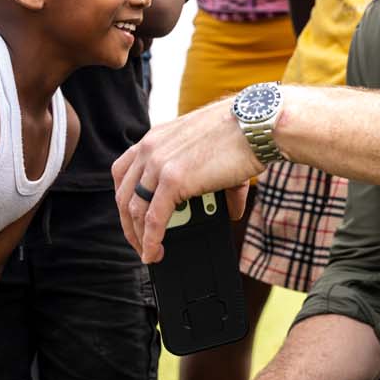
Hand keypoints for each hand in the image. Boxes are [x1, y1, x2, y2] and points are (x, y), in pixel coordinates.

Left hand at [111, 100, 255, 262]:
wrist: (256, 126)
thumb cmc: (242, 134)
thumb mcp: (214, 155)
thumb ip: (216, 185)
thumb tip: (231, 212)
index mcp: (156, 138)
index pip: (123, 172)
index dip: (124, 199)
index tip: (132, 217)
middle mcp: (150, 148)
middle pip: (123, 194)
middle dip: (129, 224)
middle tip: (139, 242)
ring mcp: (159, 163)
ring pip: (135, 210)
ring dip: (139, 237)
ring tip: (150, 254)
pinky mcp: (173, 180)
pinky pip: (154, 219)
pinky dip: (151, 240)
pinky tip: (155, 253)